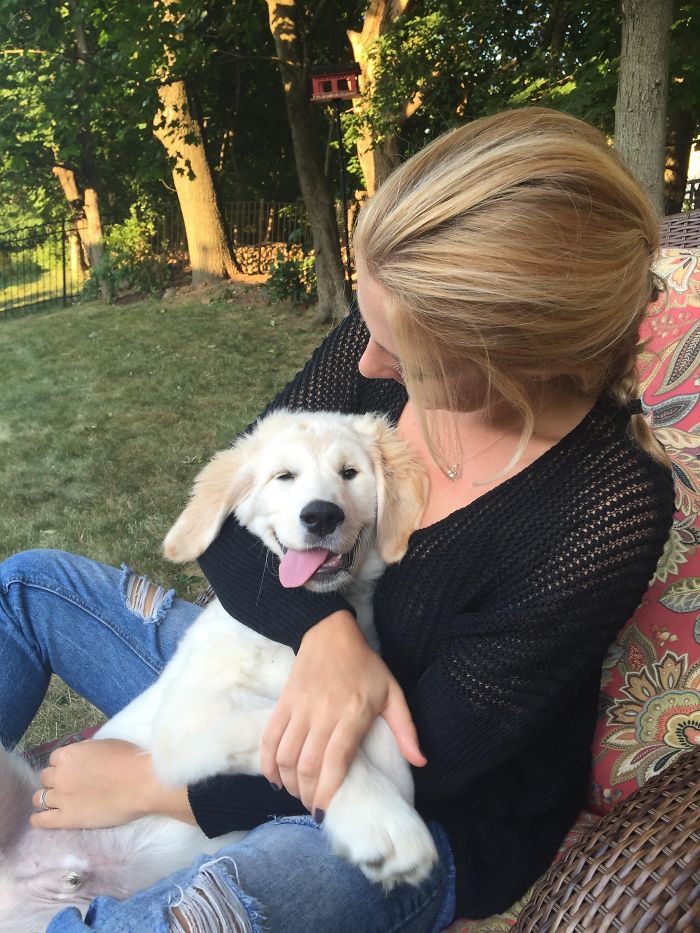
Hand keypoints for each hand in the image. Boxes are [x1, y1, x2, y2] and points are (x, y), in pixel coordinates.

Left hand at [30, 738, 195, 829]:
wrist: (142, 783)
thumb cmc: (129, 759)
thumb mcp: (105, 745)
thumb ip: (86, 752)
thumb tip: (81, 758)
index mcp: (69, 754)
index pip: (54, 759)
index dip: (64, 765)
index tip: (73, 770)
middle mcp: (59, 775)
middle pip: (46, 777)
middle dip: (56, 780)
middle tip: (69, 785)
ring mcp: (61, 797)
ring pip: (39, 798)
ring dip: (47, 798)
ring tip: (57, 802)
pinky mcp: (66, 818)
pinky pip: (41, 820)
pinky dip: (38, 819)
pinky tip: (40, 819)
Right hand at [260, 610, 425, 818]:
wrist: (329, 632)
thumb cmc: (365, 665)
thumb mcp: (392, 692)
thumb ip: (406, 729)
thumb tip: (420, 762)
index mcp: (352, 713)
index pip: (335, 760)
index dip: (327, 792)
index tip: (326, 813)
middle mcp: (323, 713)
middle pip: (307, 764)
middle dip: (308, 794)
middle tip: (314, 808)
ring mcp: (299, 708)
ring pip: (286, 755)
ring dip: (289, 783)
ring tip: (299, 794)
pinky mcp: (283, 703)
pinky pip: (270, 738)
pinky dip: (268, 763)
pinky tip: (276, 779)